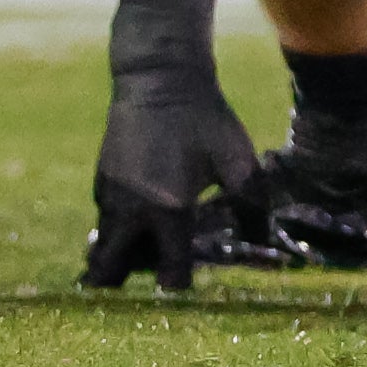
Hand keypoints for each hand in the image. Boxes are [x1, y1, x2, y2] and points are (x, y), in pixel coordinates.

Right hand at [81, 0, 267, 290]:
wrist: (159, 78)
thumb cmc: (206, 120)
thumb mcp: (238, 162)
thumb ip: (252, 208)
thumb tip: (265, 244)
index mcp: (169, 212)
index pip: (169, 277)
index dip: (181, 288)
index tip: (192, 286)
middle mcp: (130, 213)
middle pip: (110, 276)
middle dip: (127, 288)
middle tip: (156, 280)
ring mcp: (108, 198)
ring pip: (104, 250)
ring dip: (123, 258)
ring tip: (152, 251)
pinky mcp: (100, 182)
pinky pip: (105, 223)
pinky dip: (120, 232)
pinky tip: (146, 219)